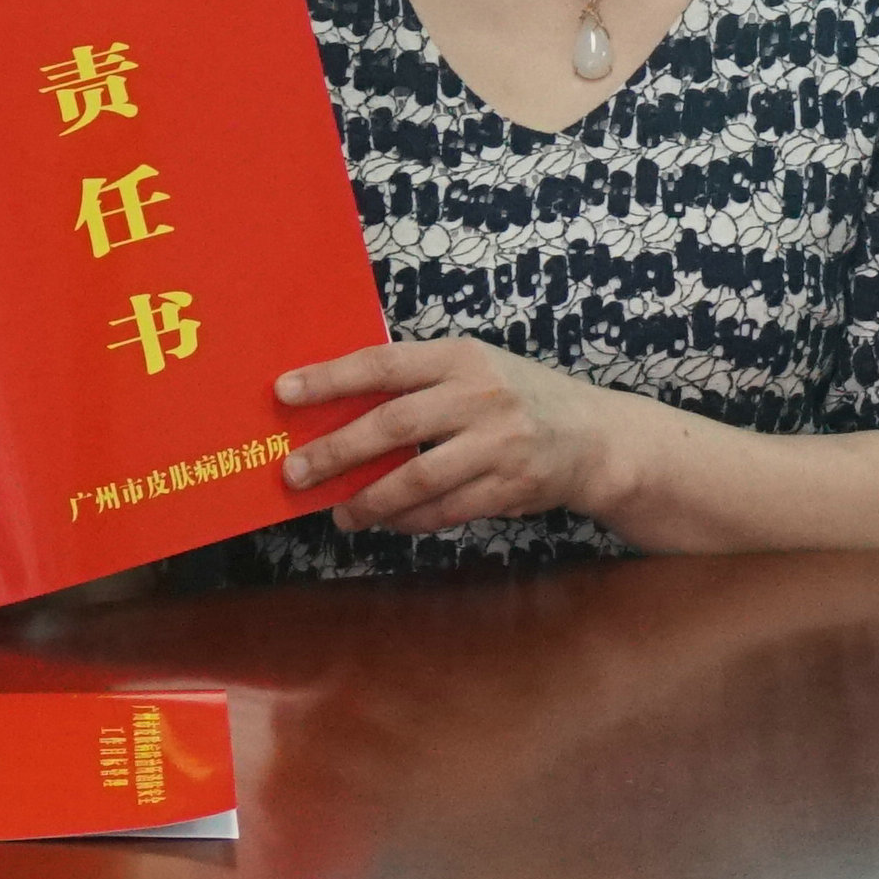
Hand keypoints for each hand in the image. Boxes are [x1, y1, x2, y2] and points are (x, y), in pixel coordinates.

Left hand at [277, 339, 650, 536]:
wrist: (595, 438)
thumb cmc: (519, 397)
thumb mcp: (477, 369)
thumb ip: (421, 382)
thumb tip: (339, 407)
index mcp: (463, 357)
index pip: (384, 364)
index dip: (331, 379)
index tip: (284, 392)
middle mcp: (480, 396)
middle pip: (393, 425)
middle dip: (336, 451)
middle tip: (294, 472)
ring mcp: (498, 444)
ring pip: (417, 478)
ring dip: (369, 500)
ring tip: (339, 512)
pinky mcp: (509, 487)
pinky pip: (444, 511)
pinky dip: (408, 520)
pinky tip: (385, 522)